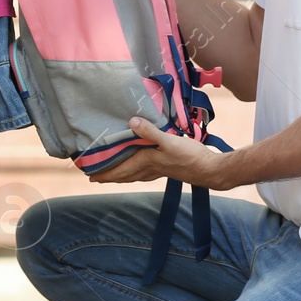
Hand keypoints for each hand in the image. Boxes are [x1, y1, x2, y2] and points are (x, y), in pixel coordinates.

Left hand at [88, 117, 231, 187]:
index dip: (105, 172)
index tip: (90, 176)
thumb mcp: (169, 141)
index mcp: (146, 161)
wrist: (209, 170)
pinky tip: (141, 170)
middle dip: (110, 176)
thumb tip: (131, 122)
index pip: (120, 169)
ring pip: (135, 175)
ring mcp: (159, 171)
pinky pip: (145, 173)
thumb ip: (150, 131)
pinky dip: (137, 172)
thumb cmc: (189, 156)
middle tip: (96, 178)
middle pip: (125, 175)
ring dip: (122, 175)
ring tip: (113, 175)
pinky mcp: (168, 169)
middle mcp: (150, 168)